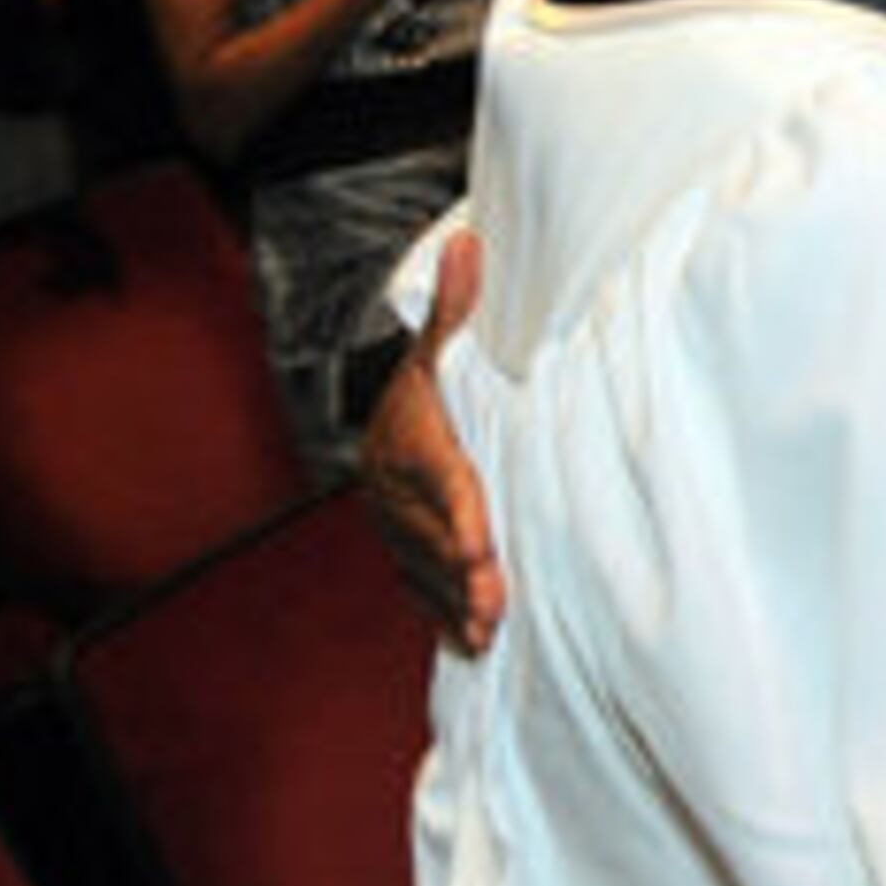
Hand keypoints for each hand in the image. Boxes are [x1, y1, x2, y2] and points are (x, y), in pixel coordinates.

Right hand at [358, 230, 505, 651]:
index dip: (457, 508)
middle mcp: (391, 484)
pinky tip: (470, 644)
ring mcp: (393, 522)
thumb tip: (468, 242)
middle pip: (428, 529)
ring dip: (451, 600)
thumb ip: (458, 306)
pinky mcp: (402, 549)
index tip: (479, 540)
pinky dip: (440, 615)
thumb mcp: (447, 344)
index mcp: (408, 434)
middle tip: (494, 598)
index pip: (436, 473)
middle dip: (459, 566)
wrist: (396, 413)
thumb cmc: (438, 380)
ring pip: (420, 566)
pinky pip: (416, 585)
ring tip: (486, 629)